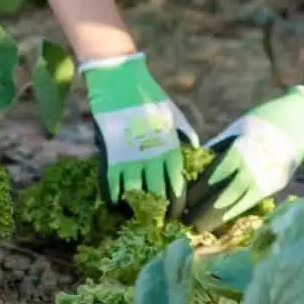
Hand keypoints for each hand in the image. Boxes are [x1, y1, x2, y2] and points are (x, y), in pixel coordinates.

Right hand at [81, 52, 198, 204]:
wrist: (119, 79)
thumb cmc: (149, 96)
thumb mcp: (173, 115)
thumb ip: (183, 134)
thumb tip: (195, 150)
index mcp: (170, 149)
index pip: (177, 186)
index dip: (177, 205)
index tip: (178, 216)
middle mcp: (152, 158)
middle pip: (158, 195)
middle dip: (159, 212)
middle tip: (157, 224)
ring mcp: (129, 157)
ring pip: (135, 194)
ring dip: (135, 208)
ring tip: (136, 216)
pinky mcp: (109, 154)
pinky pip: (111, 185)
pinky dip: (113, 198)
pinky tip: (115, 204)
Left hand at [185, 87, 303, 228]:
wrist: (297, 124)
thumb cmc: (257, 125)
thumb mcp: (233, 133)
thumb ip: (215, 152)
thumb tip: (191, 170)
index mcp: (239, 152)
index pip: (212, 179)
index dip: (196, 194)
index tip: (182, 204)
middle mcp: (253, 169)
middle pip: (225, 197)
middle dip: (205, 213)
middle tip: (188, 223)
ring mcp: (267, 180)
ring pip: (239, 205)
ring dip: (219, 219)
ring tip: (202, 227)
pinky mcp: (275, 187)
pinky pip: (252, 204)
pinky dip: (236, 214)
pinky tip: (223, 221)